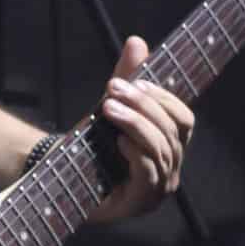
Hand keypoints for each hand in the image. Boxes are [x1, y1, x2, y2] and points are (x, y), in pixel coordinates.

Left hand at [90, 34, 193, 224]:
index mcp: (170, 145)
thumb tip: (137, 42)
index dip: (164, 98)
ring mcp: (158, 190)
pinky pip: (148, 173)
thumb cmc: (91, 143)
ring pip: (160, 149)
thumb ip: (127, 78)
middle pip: (172, 131)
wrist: (59, 174)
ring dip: (135, 123)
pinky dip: (135, 152)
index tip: (136, 80)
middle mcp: (170, 169)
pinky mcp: (139, 203)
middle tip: (112, 89)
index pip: (185, 119)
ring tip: (108, 108)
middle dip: (144, 106)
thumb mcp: (110, 105)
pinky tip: (118, 139)